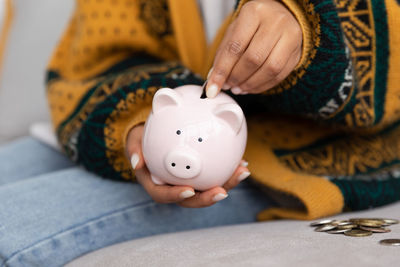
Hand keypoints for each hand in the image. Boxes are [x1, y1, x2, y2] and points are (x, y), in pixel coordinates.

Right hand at [125, 124, 250, 207]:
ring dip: (226, 184)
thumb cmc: (142, 140)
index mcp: (156, 184)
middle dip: (208, 198)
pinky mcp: (200, 175)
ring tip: (241, 172)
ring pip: (207, 189)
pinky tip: (242, 163)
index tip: (189, 190)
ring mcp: (188, 182)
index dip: (176, 196)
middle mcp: (173, 187)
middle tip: (223, 192)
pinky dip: (228, 172)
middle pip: (191, 199)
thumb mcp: (134, 141)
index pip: (164, 195)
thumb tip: (136, 163)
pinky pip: (214, 176)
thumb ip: (134, 150)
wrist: (152, 137)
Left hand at [206, 0, 301, 96]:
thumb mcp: (235, 31)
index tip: (212, 88)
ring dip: (250, 84)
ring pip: (269, 69)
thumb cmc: (254, 24)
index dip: (222, 71)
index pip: (235, 47)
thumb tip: (213, 80)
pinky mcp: (297, 52)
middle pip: (253, 59)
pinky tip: (250, 88)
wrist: (283, 16)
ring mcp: (290, 37)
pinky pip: (279, 76)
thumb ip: (223, 55)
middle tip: (228, 86)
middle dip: (237, 77)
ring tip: (238, 89)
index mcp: (254, 12)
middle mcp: (275, 22)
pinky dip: (262, 86)